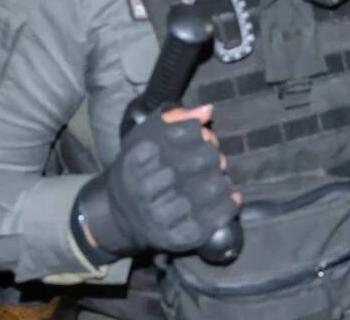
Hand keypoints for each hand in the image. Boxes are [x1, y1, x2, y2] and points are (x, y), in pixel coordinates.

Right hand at [72, 105, 240, 262]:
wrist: (120, 218)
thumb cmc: (138, 170)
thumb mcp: (144, 137)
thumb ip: (174, 119)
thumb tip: (208, 111)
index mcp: (137, 159)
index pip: (188, 134)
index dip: (199, 133)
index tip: (199, 137)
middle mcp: (147, 189)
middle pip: (204, 158)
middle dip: (212, 155)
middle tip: (211, 158)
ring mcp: (164, 217)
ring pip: (214, 186)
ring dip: (222, 178)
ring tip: (215, 178)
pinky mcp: (181, 237)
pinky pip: (219, 215)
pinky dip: (230, 202)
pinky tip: (227, 195)